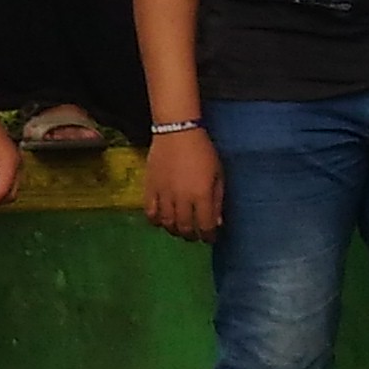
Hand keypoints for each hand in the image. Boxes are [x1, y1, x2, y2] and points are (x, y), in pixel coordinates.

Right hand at [142, 127, 222, 243]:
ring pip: (167, 223)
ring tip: (179, 228)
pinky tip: (161, 219)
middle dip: (192, 235)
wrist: (176, 132)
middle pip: (185, 228)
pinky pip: (150, 211)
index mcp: (201, 195)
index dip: (209, 235)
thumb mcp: (218, 174)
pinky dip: (155, 220)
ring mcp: (164, 194)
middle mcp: (182, 199)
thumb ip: (217, 199)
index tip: (210, 237)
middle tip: (195, 234)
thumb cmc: (202, 151)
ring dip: (175, 230)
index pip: (205, 226)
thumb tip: (217, 221)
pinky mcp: (150, 188)